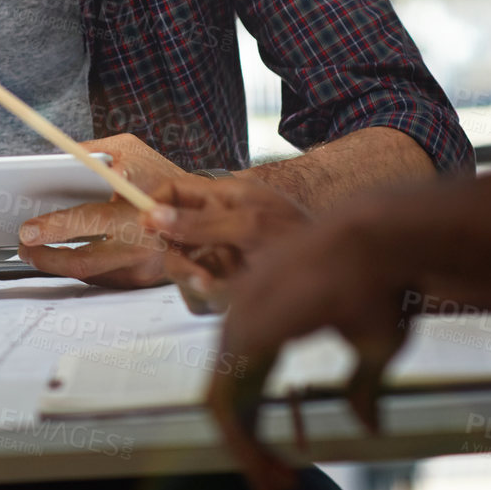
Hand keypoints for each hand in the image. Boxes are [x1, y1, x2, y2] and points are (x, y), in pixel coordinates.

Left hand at [16, 134, 185, 287]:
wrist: (205, 207)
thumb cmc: (161, 174)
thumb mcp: (129, 149)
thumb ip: (91, 151)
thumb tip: (52, 157)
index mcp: (137, 209)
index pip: (88, 222)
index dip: (54, 228)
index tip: (27, 230)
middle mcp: (142, 243)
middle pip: (84, 262)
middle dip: (46, 258)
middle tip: (24, 248)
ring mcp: (145, 266)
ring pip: (91, 276)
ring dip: (59, 266)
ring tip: (36, 253)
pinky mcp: (145, 280)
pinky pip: (104, 280)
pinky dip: (81, 270)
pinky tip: (65, 258)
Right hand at [138, 174, 310, 309]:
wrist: (344, 274)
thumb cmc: (302, 240)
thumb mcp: (249, 226)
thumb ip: (200, 223)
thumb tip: (152, 215)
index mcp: (225, 196)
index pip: (175, 190)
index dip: (154, 204)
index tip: (146, 227)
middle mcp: (220, 223)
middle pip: (172, 235)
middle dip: (179, 258)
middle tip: (198, 277)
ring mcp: (225, 253)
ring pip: (185, 267)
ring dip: (197, 282)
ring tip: (222, 290)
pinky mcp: (231, 281)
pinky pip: (204, 290)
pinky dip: (213, 297)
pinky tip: (232, 299)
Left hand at [206, 207, 414, 489]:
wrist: (380, 240)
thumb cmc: (382, 286)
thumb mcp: (373, 348)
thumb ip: (359, 386)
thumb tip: (366, 424)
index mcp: (266, 329)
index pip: (242, 393)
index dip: (255, 437)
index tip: (285, 473)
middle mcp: (243, 328)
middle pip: (225, 404)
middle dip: (247, 453)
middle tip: (276, 488)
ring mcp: (240, 329)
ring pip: (220, 408)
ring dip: (246, 453)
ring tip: (278, 484)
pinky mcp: (245, 336)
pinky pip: (225, 401)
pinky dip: (243, 441)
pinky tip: (269, 465)